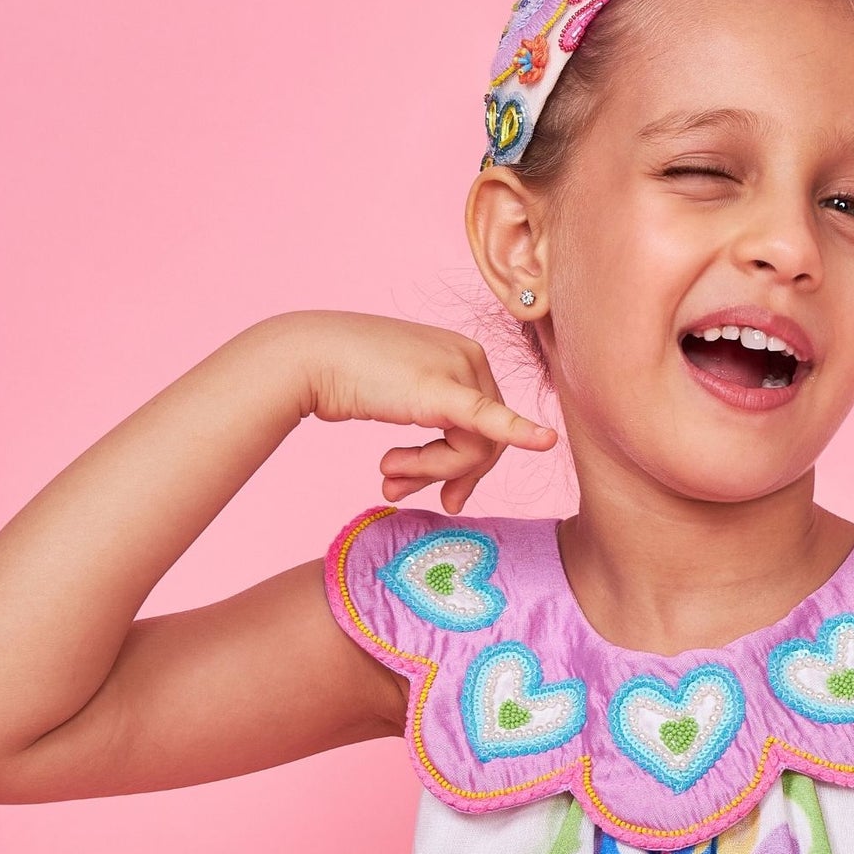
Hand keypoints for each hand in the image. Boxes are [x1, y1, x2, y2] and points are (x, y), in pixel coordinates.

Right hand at [281, 308, 557, 513]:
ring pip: (474, 449)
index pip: (488, 425)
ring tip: (386, 474)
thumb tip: (455, 467)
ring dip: (428, 471)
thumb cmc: (345, 378)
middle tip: (402, 491)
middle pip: (486, 442)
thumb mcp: (402, 399)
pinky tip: (545, 442)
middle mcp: (471, 357)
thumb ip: (436, 427)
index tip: (446, 497)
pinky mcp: (443, 389)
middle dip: (445, 474)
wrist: (307, 360)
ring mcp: (460, 369)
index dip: (465, 468)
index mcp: (466, 355)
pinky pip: (488, 419)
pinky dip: (517, 433)